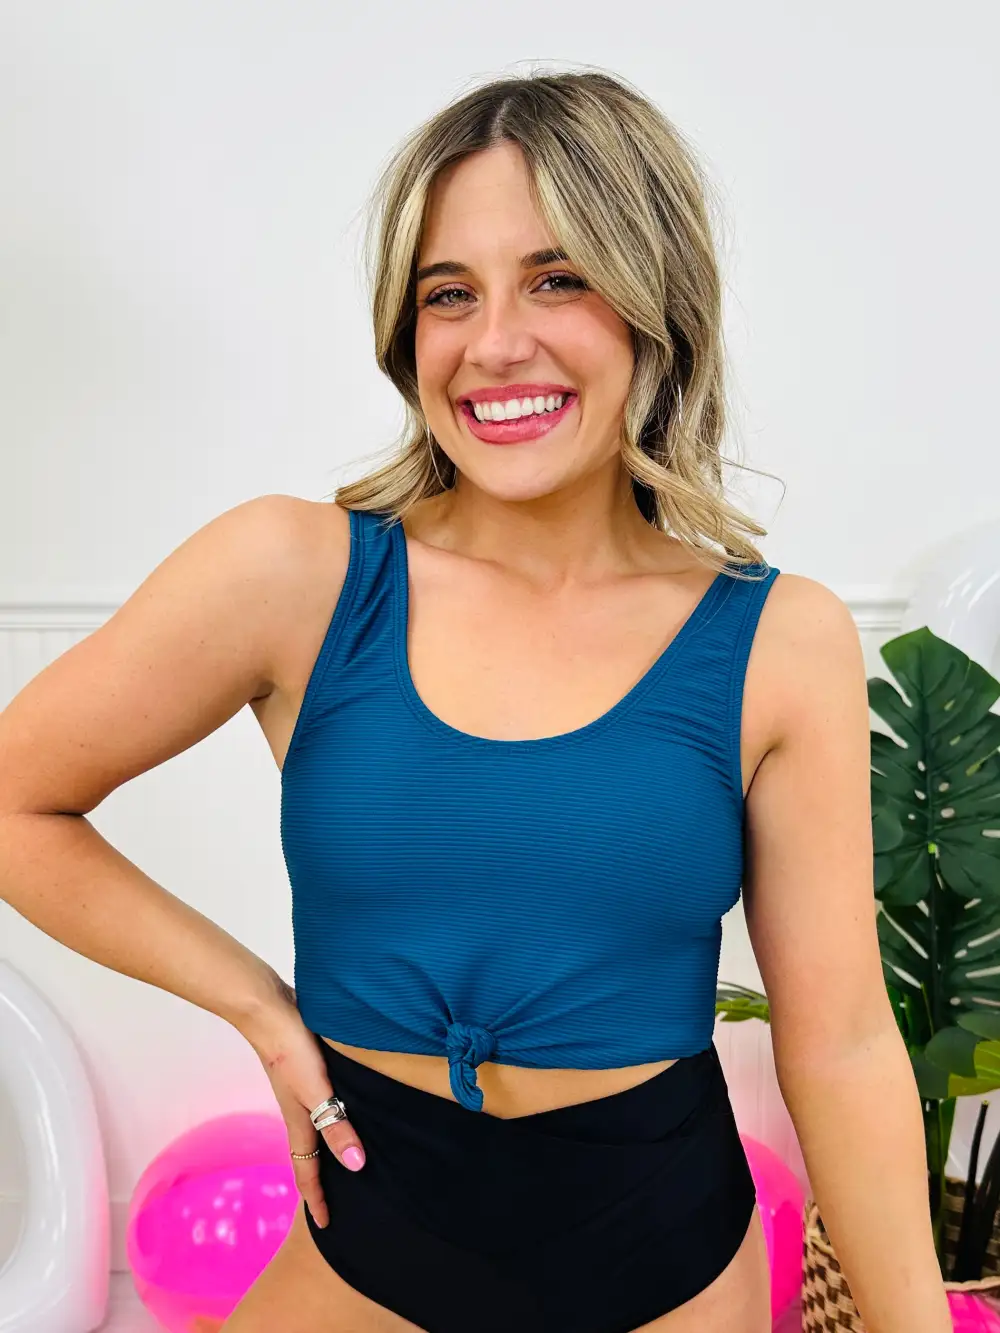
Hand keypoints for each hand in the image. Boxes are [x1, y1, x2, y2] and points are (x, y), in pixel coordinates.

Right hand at [238, 976, 366, 1228]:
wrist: (267, 1010)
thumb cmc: (291, 1051)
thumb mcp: (317, 1091)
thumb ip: (336, 1126)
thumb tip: (356, 1167)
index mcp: (299, 1122)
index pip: (308, 1170)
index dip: (317, 1199)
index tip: (325, 1226)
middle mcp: (298, 1111)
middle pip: (310, 1154)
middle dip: (321, 1181)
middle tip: (338, 1201)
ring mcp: (300, 1090)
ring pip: (315, 1130)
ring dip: (327, 1150)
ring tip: (344, 1161)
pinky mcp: (306, 1070)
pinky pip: (320, 1106)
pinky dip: (330, 1120)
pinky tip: (345, 1109)